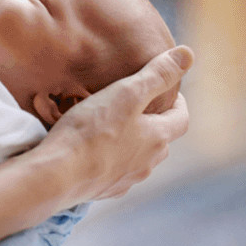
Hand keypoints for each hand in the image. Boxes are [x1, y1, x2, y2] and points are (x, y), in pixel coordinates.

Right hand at [46, 46, 191, 205]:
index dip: (177, 102)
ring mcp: (127, 179)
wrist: (57, 175)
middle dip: (154, 122)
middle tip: (137, 105)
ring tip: (113, 126)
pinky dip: (112, 160)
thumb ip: (156, 74)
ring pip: (139, 157)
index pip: (181, 118)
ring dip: (133, 142)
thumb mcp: (125, 93)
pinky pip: (116, 172)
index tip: (165, 91)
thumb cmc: (91, 130)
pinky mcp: (105, 190)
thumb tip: (187, 55)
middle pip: (161, 139)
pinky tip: (94, 151)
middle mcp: (148, 163)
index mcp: (158, 138)